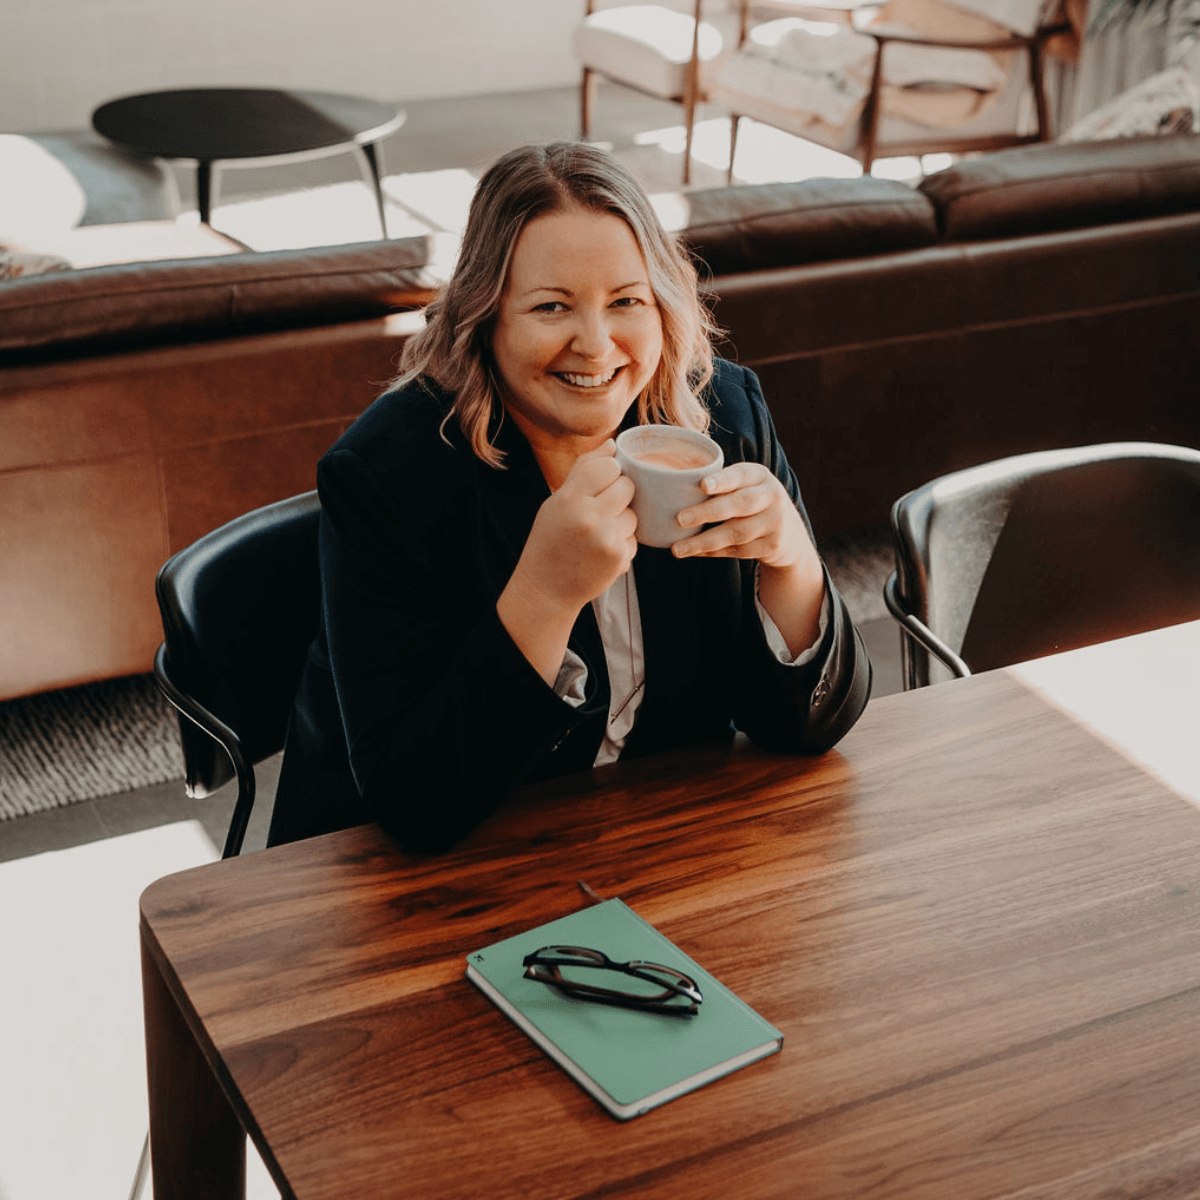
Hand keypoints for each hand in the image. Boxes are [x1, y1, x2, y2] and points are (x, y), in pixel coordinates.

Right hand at [512, 441, 637, 616]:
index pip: (608, 466)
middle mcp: (587, 516)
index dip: (610, 473)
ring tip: (598, 535)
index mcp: (568, 498)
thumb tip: (614, 443)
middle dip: (620, 495)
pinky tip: (600, 554)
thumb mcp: (557, 501)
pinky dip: (622, 545)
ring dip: (622, 522)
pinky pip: (633, 539)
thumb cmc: (551, 539)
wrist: (546, 588)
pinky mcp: (618, 557)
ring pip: (633, 515)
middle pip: (627, 487)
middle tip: (601, 510)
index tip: (601, 483)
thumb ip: (584, 470)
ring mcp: (605, 538)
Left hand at [672, 463, 824, 656]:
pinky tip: (694, 552)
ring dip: (703, 541)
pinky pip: (737, 550)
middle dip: (707, 512)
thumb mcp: (745, 486)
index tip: (703, 486)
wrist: (789, 534)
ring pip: (735, 533)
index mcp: (758, 476)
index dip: (722, 481)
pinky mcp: (772, 546)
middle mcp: (771, 496)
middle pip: (738, 504)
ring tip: (677, 548)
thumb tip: (668, 486)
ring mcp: (774, 522)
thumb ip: (721, 485)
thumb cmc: (751, 503)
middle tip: (679, 519)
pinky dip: (713, 552)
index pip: (739, 476)